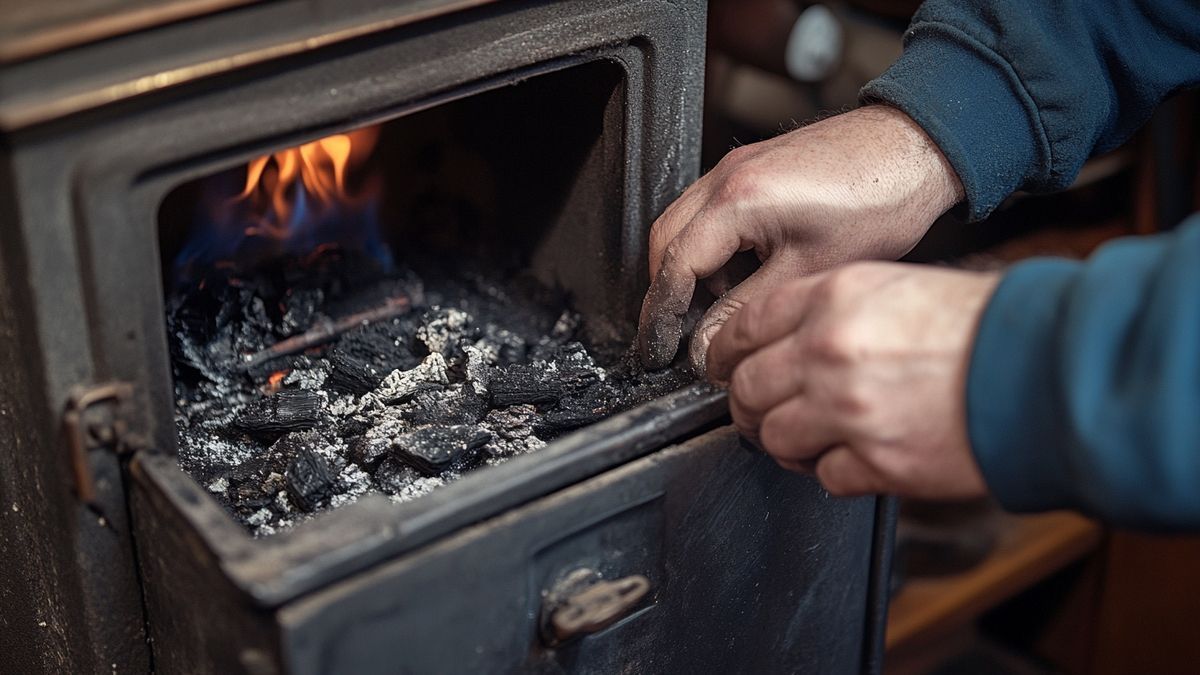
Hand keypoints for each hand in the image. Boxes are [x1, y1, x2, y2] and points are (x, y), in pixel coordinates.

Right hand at [637, 105, 962, 371]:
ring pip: (683, 226)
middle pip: (665, 242)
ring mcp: (737, 167)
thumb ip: (748, 309)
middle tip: (679, 335)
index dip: (662, 314)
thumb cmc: (880, 197)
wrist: (917, 149)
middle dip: (667, 291)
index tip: (661, 347)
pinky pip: (709, 211)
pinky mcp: (753, 167)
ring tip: (717, 309)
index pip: (675, 265)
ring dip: (689, 270)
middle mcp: (727, 175)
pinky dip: (712, 247)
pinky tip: (742, 274)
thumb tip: (708, 342)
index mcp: (738, 199)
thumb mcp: (810, 271)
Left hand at [706, 262, 999, 498]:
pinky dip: (832, 470)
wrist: (1040, 368)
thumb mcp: (897, 285)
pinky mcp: (877, 461)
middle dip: (746, 403)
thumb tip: (788, 336)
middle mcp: (829, 351)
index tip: (727, 366)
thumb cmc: (980, 325)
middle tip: (758, 410)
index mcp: (833, 298)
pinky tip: (852, 456)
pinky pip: (823, 475)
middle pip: (747, 386)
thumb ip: (833, 307)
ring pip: (774, 435)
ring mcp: (848, 409)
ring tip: (806, 438)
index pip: (745, 327)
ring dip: (784, 441)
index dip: (727, 352)